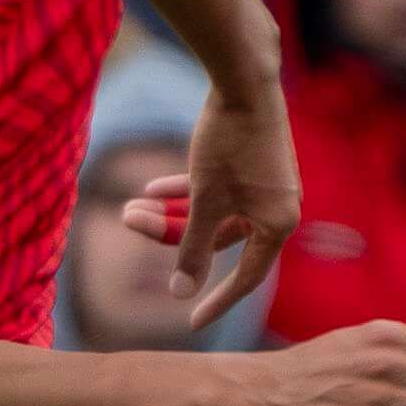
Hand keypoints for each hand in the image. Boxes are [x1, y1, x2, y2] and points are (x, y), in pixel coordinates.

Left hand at [124, 83, 299, 327]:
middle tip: (127, 223)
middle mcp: (277, 208)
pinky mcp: (252, 166)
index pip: (245, 277)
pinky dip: (185, 192)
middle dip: (170, 235)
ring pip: (212, 213)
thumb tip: (179, 292)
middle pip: (218, 239)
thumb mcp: (205, 199)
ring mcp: (265, 187)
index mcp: (278, 224)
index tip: (190, 324)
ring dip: (171, 214)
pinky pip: (217, 191)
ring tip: (127, 208)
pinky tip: (149, 191)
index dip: (216, 301)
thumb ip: (192, 247)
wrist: (245, 82)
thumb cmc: (229, 143)